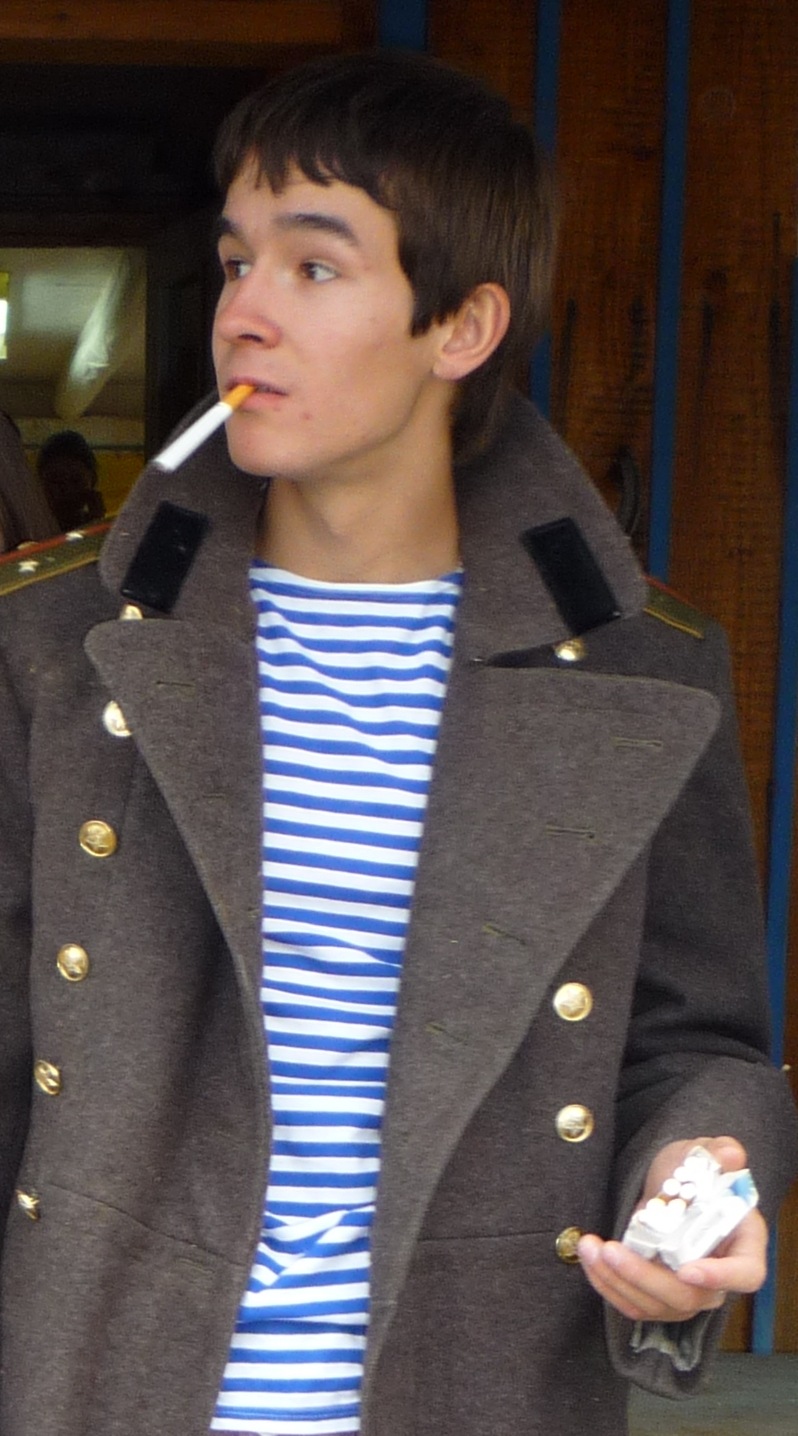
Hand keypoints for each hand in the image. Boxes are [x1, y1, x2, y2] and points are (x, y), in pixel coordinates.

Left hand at [577, 1136, 767, 1322]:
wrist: (671, 1187)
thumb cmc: (695, 1174)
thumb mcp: (704, 1155)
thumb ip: (719, 1153)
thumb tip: (731, 1154)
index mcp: (743, 1246)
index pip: (745, 1274)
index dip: (720, 1278)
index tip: (687, 1271)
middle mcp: (718, 1279)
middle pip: (689, 1297)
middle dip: (645, 1277)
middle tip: (612, 1250)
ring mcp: (688, 1293)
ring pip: (656, 1306)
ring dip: (618, 1280)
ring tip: (590, 1248)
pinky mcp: (658, 1298)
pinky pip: (634, 1304)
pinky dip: (608, 1285)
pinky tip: (590, 1258)